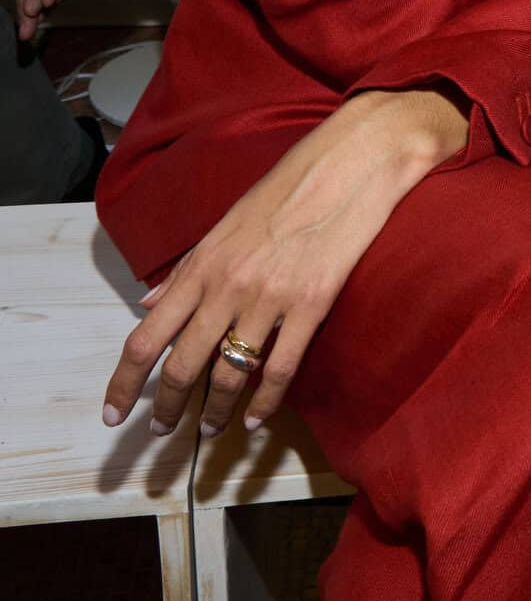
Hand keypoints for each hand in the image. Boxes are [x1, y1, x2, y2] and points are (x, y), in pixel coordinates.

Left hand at [102, 87, 468, 437]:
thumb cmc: (286, 190)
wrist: (346, 167)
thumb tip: (147, 305)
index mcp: (201, 266)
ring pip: (229, 375)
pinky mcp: (310, 306)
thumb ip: (185, 270)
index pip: (146, 337)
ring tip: (210, 431)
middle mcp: (227, 286)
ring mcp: (269, 299)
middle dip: (166, 409)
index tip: (114, 415)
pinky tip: (254, 421)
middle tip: (162, 433)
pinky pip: (279, 368)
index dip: (125, 383)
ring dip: (214, 412)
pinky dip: (264, 403)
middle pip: (182, 366)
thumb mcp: (225, 225)